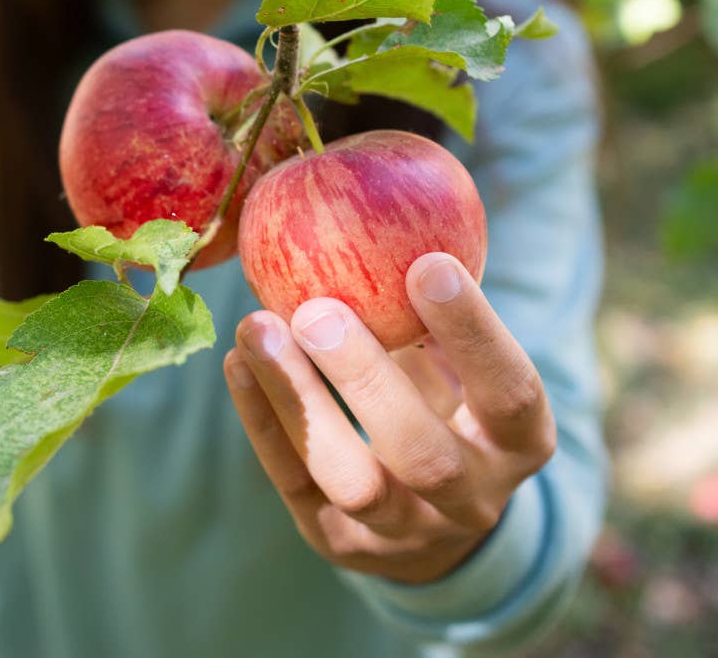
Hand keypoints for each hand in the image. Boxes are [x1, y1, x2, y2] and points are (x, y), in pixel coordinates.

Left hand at [224, 253, 556, 583]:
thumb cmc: (449, 410)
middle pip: (421, 452)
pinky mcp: (337, 544)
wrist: (438, 528)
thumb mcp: (466, 368)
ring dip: (297, 401)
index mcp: (518, 445)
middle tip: (315, 308)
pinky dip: (262, 421)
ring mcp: (401, 531)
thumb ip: (438, 316)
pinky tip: (238, 362)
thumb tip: (388, 213)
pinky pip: (294, 483)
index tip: (429, 261)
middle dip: (365, 378)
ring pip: (350, 481)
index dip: (474, 333)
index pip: (510, 393)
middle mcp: (469, 498)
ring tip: (255, 328)